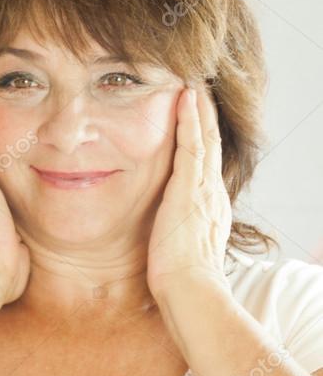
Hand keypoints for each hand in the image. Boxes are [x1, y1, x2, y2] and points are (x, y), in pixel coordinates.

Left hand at [147, 82, 232, 302]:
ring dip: (199, 110)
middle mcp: (211, 195)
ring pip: (205, 139)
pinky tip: (186, 98)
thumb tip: (164, 237)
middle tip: (201, 92)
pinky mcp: (190, 189)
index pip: (206, 167)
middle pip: (211, 147)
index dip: (203, 142)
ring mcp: (203, 190)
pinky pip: (193, 145)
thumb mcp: (179, 253)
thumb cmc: (180, 282)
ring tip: (194, 84)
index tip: (197, 123)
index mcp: (209, 210)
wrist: (190, 291)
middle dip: (206, 119)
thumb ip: (174, 238)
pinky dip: (191, 119)